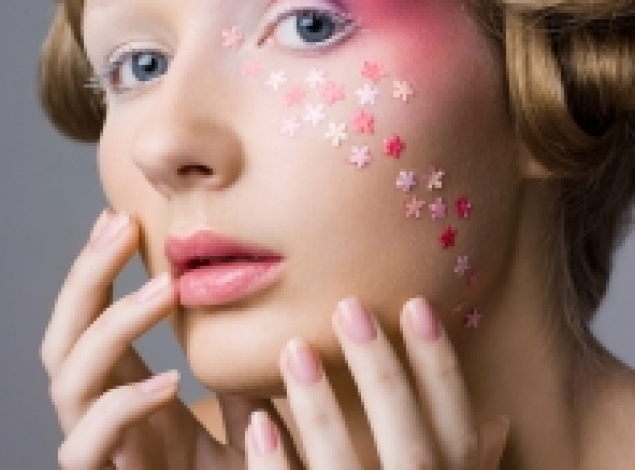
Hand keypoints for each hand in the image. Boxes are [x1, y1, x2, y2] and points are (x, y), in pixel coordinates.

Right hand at [40, 210, 298, 468]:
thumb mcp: (248, 414)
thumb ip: (241, 372)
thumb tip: (255, 314)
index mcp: (135, 395)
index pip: (97, 323)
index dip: (101, 271)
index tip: (124, 219)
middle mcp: (107, 418)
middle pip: (66, 340)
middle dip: (87, 279)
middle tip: (118, 226)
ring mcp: (102, 452)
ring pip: (67, 382)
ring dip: (112, 328)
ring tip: (164, 289)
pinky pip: (88, 446)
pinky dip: (122, 407)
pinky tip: (171, 382)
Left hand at [244, 297, 509, 468]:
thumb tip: (497, 422)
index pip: (457, 427)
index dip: (441, 368)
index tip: (417, 306)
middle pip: (411, 443)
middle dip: (383, 374)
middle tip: (349, 309)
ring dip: (321, 412)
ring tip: (295, 349)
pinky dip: (277, 469)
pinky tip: (257, 422)